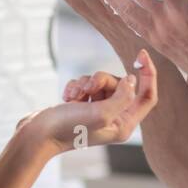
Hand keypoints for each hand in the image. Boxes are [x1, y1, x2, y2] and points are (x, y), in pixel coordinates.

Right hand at [17, 49, 157, 153]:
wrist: (38, 134)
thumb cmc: (69, 128)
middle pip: (121, 85)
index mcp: (124, 125)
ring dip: (86, 83)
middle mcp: (114, 118)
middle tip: (88, 88)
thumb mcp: (101, 113)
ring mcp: (98, 111)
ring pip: (102, 82)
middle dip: (103, 80)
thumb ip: (122, 96)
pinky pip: (87, 84)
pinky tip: (66, 97)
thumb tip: (132, 79)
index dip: (149, 74)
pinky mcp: (83, 105)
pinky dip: (76, 86)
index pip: (147, 96)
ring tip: (74, 97)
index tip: (141, 53)